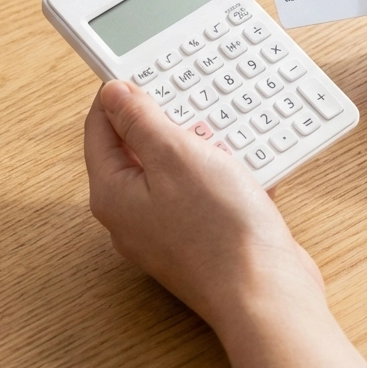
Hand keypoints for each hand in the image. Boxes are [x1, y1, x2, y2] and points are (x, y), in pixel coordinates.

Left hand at [83, 81, 324, 330]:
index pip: (100, 128)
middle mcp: (132, 216)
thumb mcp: (176, 156)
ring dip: (201, 147)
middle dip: (169, 121)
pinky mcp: (198, 239)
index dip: (121, 95)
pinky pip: (202, 192)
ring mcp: (165, 231)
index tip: (147, 73)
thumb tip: (113, 94)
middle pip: (137, 148)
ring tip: (225, 138)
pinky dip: (221, 174)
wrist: (266, 293)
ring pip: (175, 169)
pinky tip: (246, 169)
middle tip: (194, 104)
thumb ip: (140, 120)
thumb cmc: (220, 231)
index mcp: (113, 194)